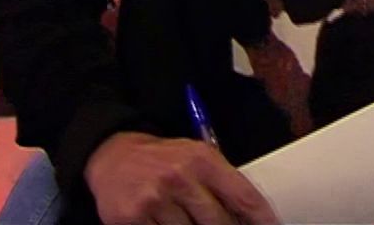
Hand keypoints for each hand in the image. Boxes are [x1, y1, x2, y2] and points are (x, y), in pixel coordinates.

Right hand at [85, 132, 277, 224]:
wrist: (111, 155)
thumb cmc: (162, 159)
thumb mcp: (195, 157)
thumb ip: (221, 184)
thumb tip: (249, 216)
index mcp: (203, 160)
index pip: (243, 196)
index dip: (262, 219)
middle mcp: (180, 177)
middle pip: (219, 223)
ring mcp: (155, 199)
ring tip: (191, 222)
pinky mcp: (132, 218)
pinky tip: (170, 224)